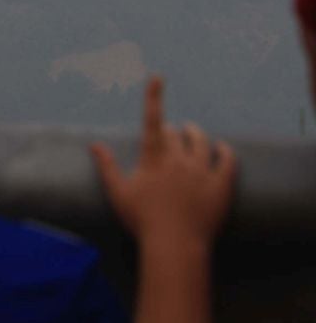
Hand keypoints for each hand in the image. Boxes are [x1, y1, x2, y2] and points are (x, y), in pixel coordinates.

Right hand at [91, 75, 236, 252]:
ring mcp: (202, 172)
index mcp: (154, 159)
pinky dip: (224, 151)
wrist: (175, 245)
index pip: (153, 120)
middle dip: (171, 132)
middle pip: (177, 133)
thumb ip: (106, 166)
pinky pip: (228, 160)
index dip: (154, 96)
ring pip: (202, 142)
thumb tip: (94, 144)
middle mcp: (179, 160)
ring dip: (196, 134)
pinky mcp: (221, 185)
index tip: (158, 76)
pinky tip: (222, 149)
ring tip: (193, 133)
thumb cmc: (142, 220)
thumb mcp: (118, 193)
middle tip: (168, 135)